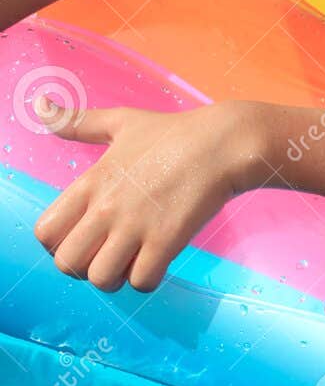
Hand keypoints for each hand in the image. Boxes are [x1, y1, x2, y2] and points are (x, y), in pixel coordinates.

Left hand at [32, 100, 268, 291]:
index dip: (57, 244)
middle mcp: (107, 208)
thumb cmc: (174, 132)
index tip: (81, 238)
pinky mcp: (167, 239)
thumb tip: (39, 105)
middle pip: (67, 263)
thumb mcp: (121, 122)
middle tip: (107, 255)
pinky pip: (141, 280)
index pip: (45, 232)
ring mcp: (137, 226)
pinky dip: (147, 278)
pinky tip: (157, 261)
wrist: (224, 143)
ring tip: (131, 261)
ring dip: (115, 277)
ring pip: (100, 278)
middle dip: (84, 267)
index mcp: (91, 182)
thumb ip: (76, 122)